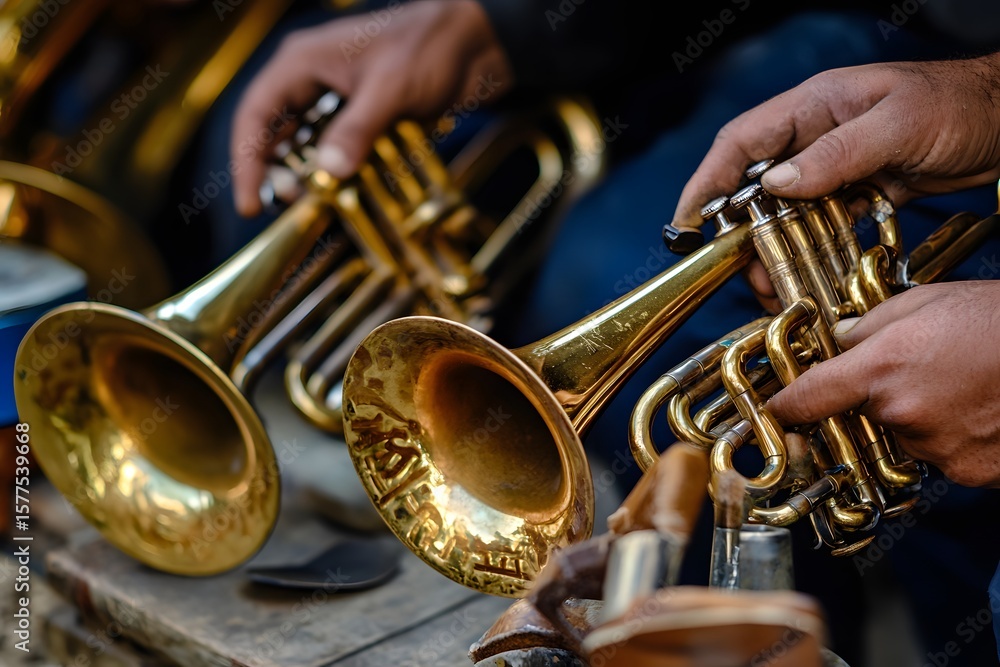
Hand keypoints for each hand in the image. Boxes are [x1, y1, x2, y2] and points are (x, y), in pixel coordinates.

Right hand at [230, 0, 513, 216]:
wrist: (479, 41)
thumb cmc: (432, 45)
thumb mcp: (390, 87)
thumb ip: (357, 128)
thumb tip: (328, 172)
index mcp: (304, 62)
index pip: (255, 114)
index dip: (247, 161)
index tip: (249, 204)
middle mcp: (314, 81)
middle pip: (276, 134)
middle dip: (279, 173)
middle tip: (292, 208)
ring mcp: (340, 100)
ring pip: (308, 146)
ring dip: (311, 177)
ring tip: (317, 205)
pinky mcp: (366, 118)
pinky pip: (341, 150)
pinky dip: (341, 172)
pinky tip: (347, 193)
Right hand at [671, 52, 999, 308]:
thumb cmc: (959, 105)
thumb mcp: (896, 124)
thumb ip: (834, 154)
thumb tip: (774, 187)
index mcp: (813, 106)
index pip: (740, 143)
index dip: (706, 182)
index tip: (687, 222)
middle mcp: (816, 135)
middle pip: (756, 183)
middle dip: (740, 229)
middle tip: (736, 268)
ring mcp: (837, 163)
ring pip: (787, 210)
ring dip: (775, 247)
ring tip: (770, 284)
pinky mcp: (859, 188)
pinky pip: (822, 223)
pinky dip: (811, 249)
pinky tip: (807, 274)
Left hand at [766, 281, 999, 487]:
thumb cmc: (999, 320)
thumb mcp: (927, 300)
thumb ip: (869, 324)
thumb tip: (839, 341)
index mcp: (882, 369)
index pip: (807, 399)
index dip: (785, 406)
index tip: (775, 412)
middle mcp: (901, 415)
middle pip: (861, 418)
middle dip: (878, 399)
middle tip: (924, 370)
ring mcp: (936, 449)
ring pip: (903, 437)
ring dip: (918, 417)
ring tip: (961, 383)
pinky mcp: (969, 473)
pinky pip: (941, 456)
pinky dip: (953, 435)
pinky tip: (979, 406)